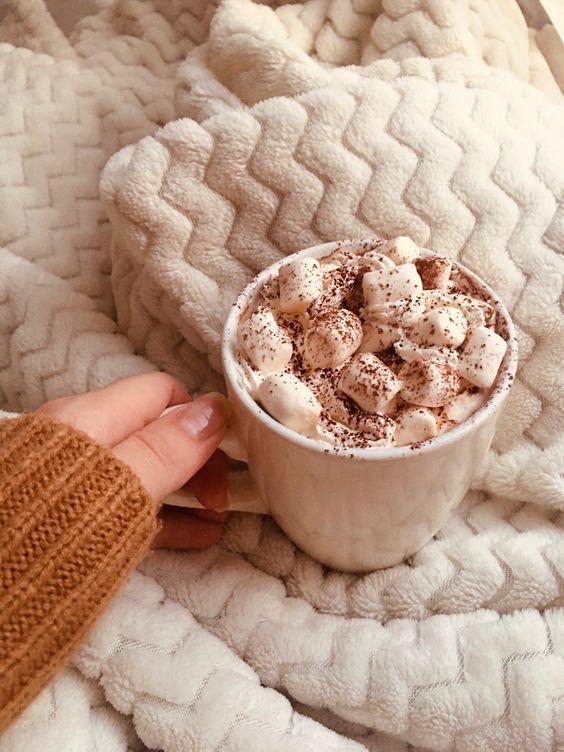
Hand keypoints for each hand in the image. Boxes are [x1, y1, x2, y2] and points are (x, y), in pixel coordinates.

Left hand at [37, 373, 230, 548]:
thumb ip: (166, 449)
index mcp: (90, 419)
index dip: (200, 418)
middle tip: (221, 497)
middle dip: (197, 458)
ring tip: (216, 519)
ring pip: (144, 471)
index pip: (161, 393)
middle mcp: (81, 439)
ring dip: (186, 490)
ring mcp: (74, 478)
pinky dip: (163, 516)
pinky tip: (194, 536)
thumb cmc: (48, 534)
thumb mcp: (117, 489)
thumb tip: (215, 408)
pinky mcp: (69, 513)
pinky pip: (125, 505)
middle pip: (154, 431)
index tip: (225, 458)